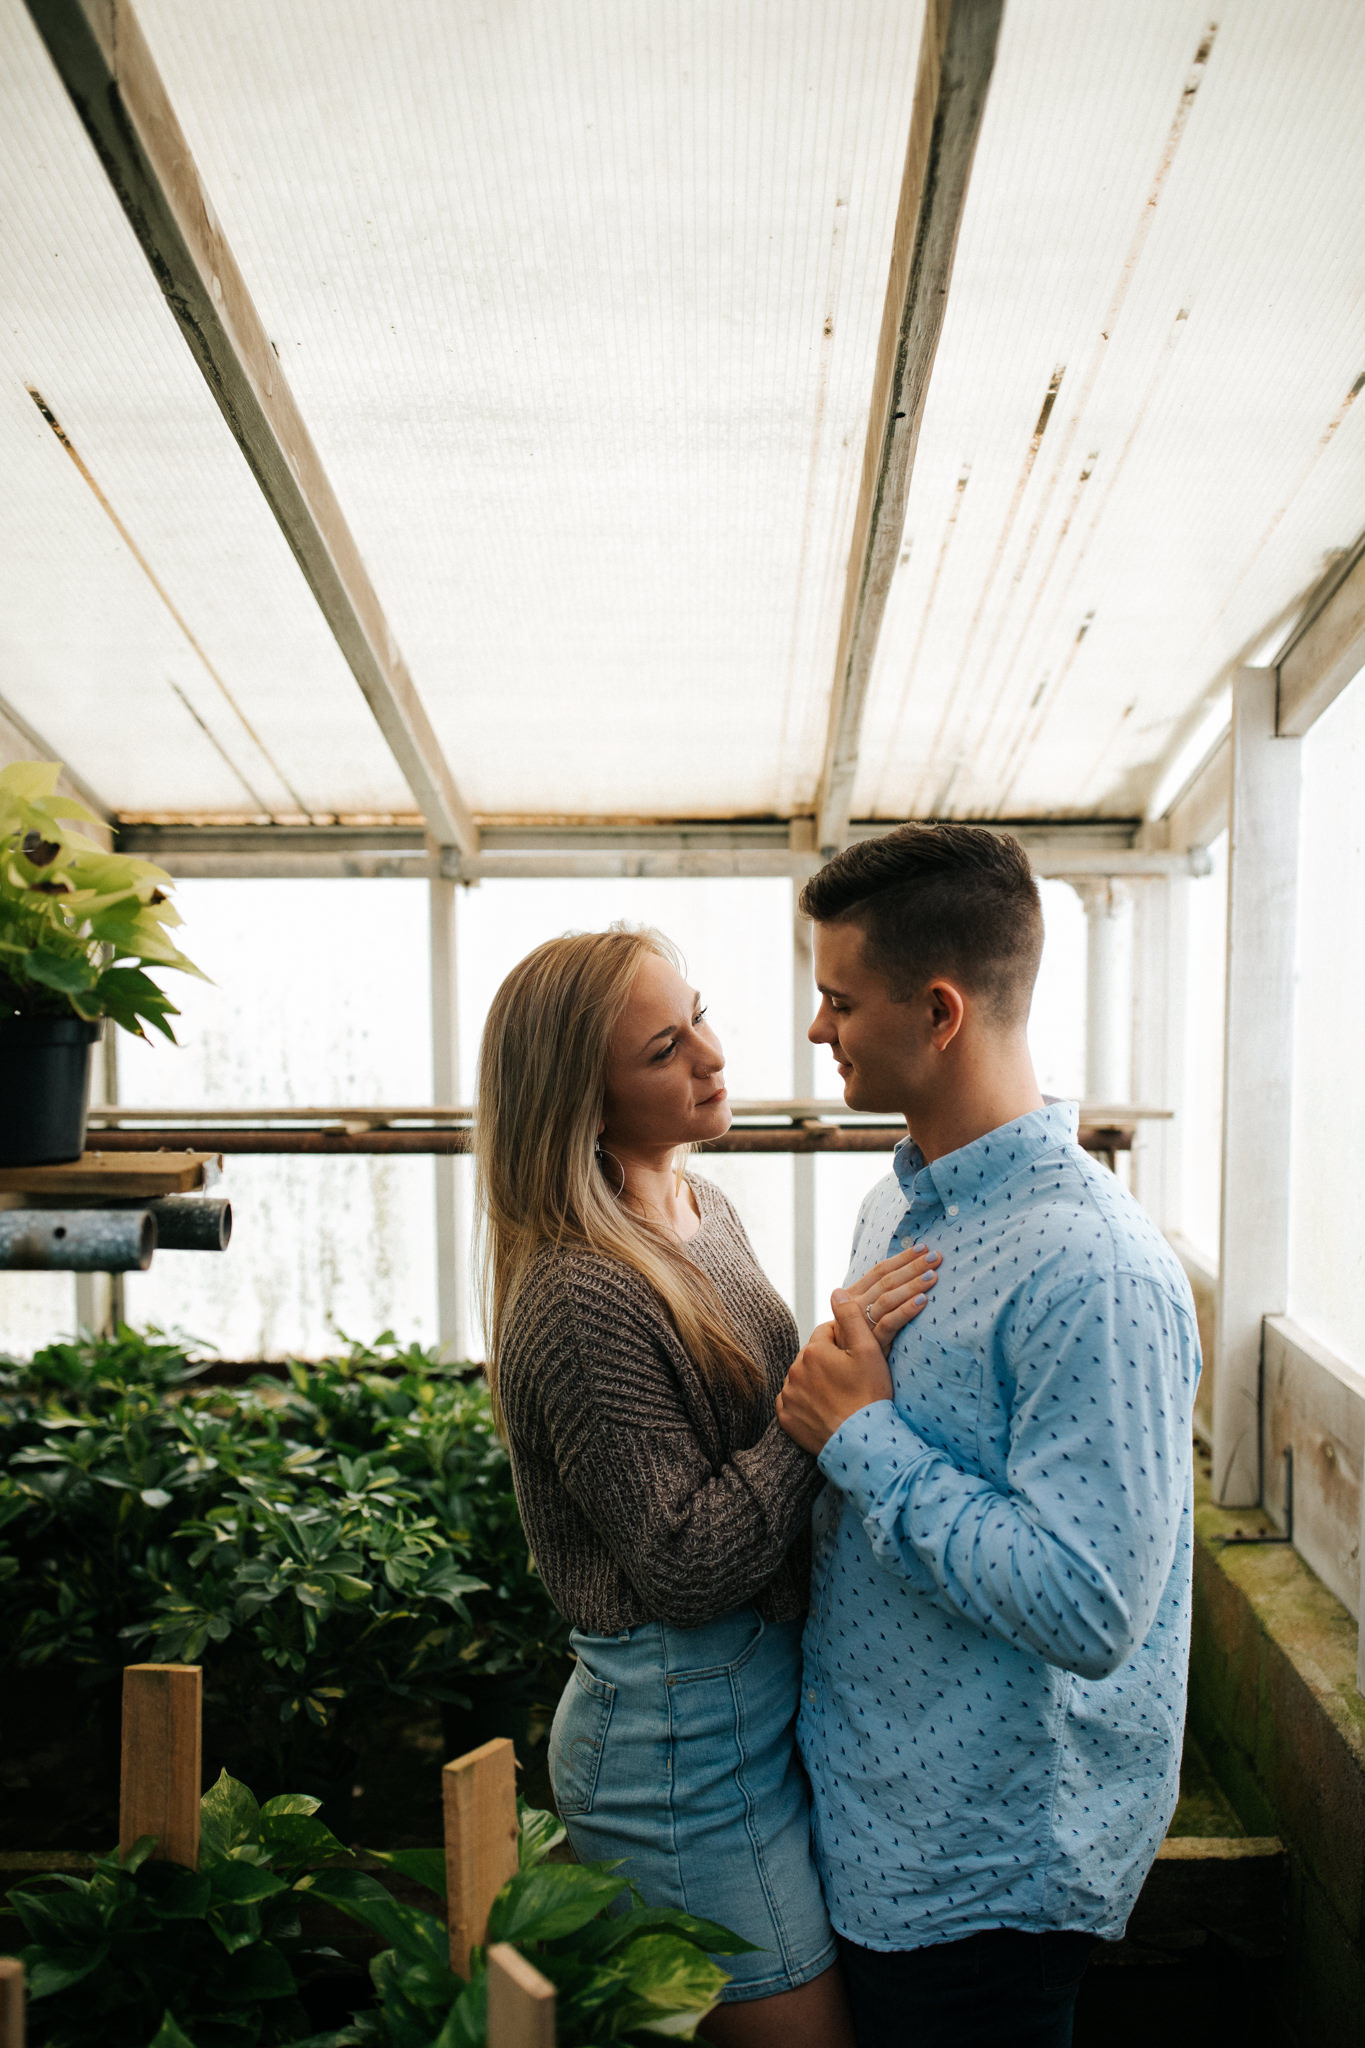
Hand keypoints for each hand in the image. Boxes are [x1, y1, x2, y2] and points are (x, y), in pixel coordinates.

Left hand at [777, 1292, 896, 1455]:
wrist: (862, 1443)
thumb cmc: (869, 1395)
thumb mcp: (868, 1351)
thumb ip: (851, 1317)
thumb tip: (836, 1291)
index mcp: (814, 1350)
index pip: (827, 1333)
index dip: (844, 1343)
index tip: (857, 1358)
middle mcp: (794, 1369)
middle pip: (813, 1356)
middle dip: (828, 1361)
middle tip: (850, 1380)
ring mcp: (788, 1395)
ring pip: (802, 1378)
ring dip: (816, 1382)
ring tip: (839, 1396)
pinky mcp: (785, 1418)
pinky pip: (793, 1402)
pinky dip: (805, 1403)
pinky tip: (824, 1410)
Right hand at [843, 1241, 940, 1356]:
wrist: (848, 1373)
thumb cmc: (862, 1340)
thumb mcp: (865, 1314)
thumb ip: (880, 1294)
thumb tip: (907, 1269)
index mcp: (852, 1295)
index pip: (879, 1270)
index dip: (902, 1258)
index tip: (923, 1247)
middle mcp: (853, 1306)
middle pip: (886, 1281)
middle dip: (913, 1266)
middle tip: (937, 1256)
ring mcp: (861, 1325)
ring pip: (888, 1298)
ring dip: (912, 1284)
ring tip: (933, 1275)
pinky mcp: (872, 1343)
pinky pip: (890, 1323)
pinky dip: (907, 1310)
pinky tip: (923, 1301)